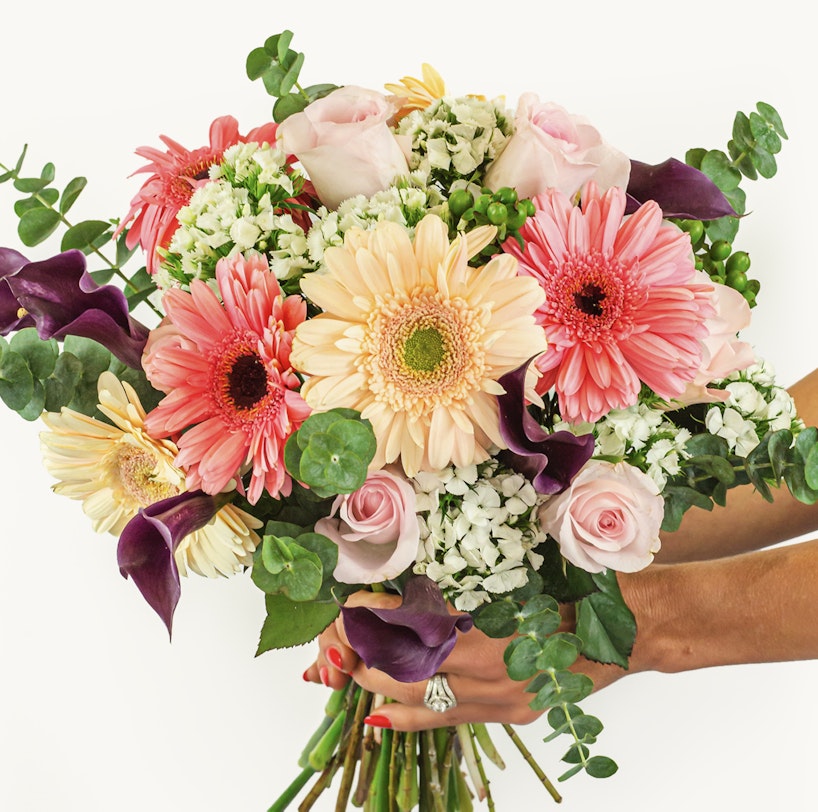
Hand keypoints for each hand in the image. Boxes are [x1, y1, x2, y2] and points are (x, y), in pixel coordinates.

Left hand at [302, 591, 628, 731]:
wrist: (629, 629)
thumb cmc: (578, 591)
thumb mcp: (517, 581)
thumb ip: (466, 593)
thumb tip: (409, 593)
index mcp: (492, 634)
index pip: (415, 633)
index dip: (378, 621)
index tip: (354, 606)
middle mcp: (493, 676)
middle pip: (409, 672)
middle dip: (366, 658)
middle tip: (337, 641)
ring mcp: (503, 701)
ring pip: (423, 702)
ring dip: (380, 688)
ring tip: (346, 674)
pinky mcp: (512, 714)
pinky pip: (450, 720)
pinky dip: (411, 717)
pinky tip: (379, 718)